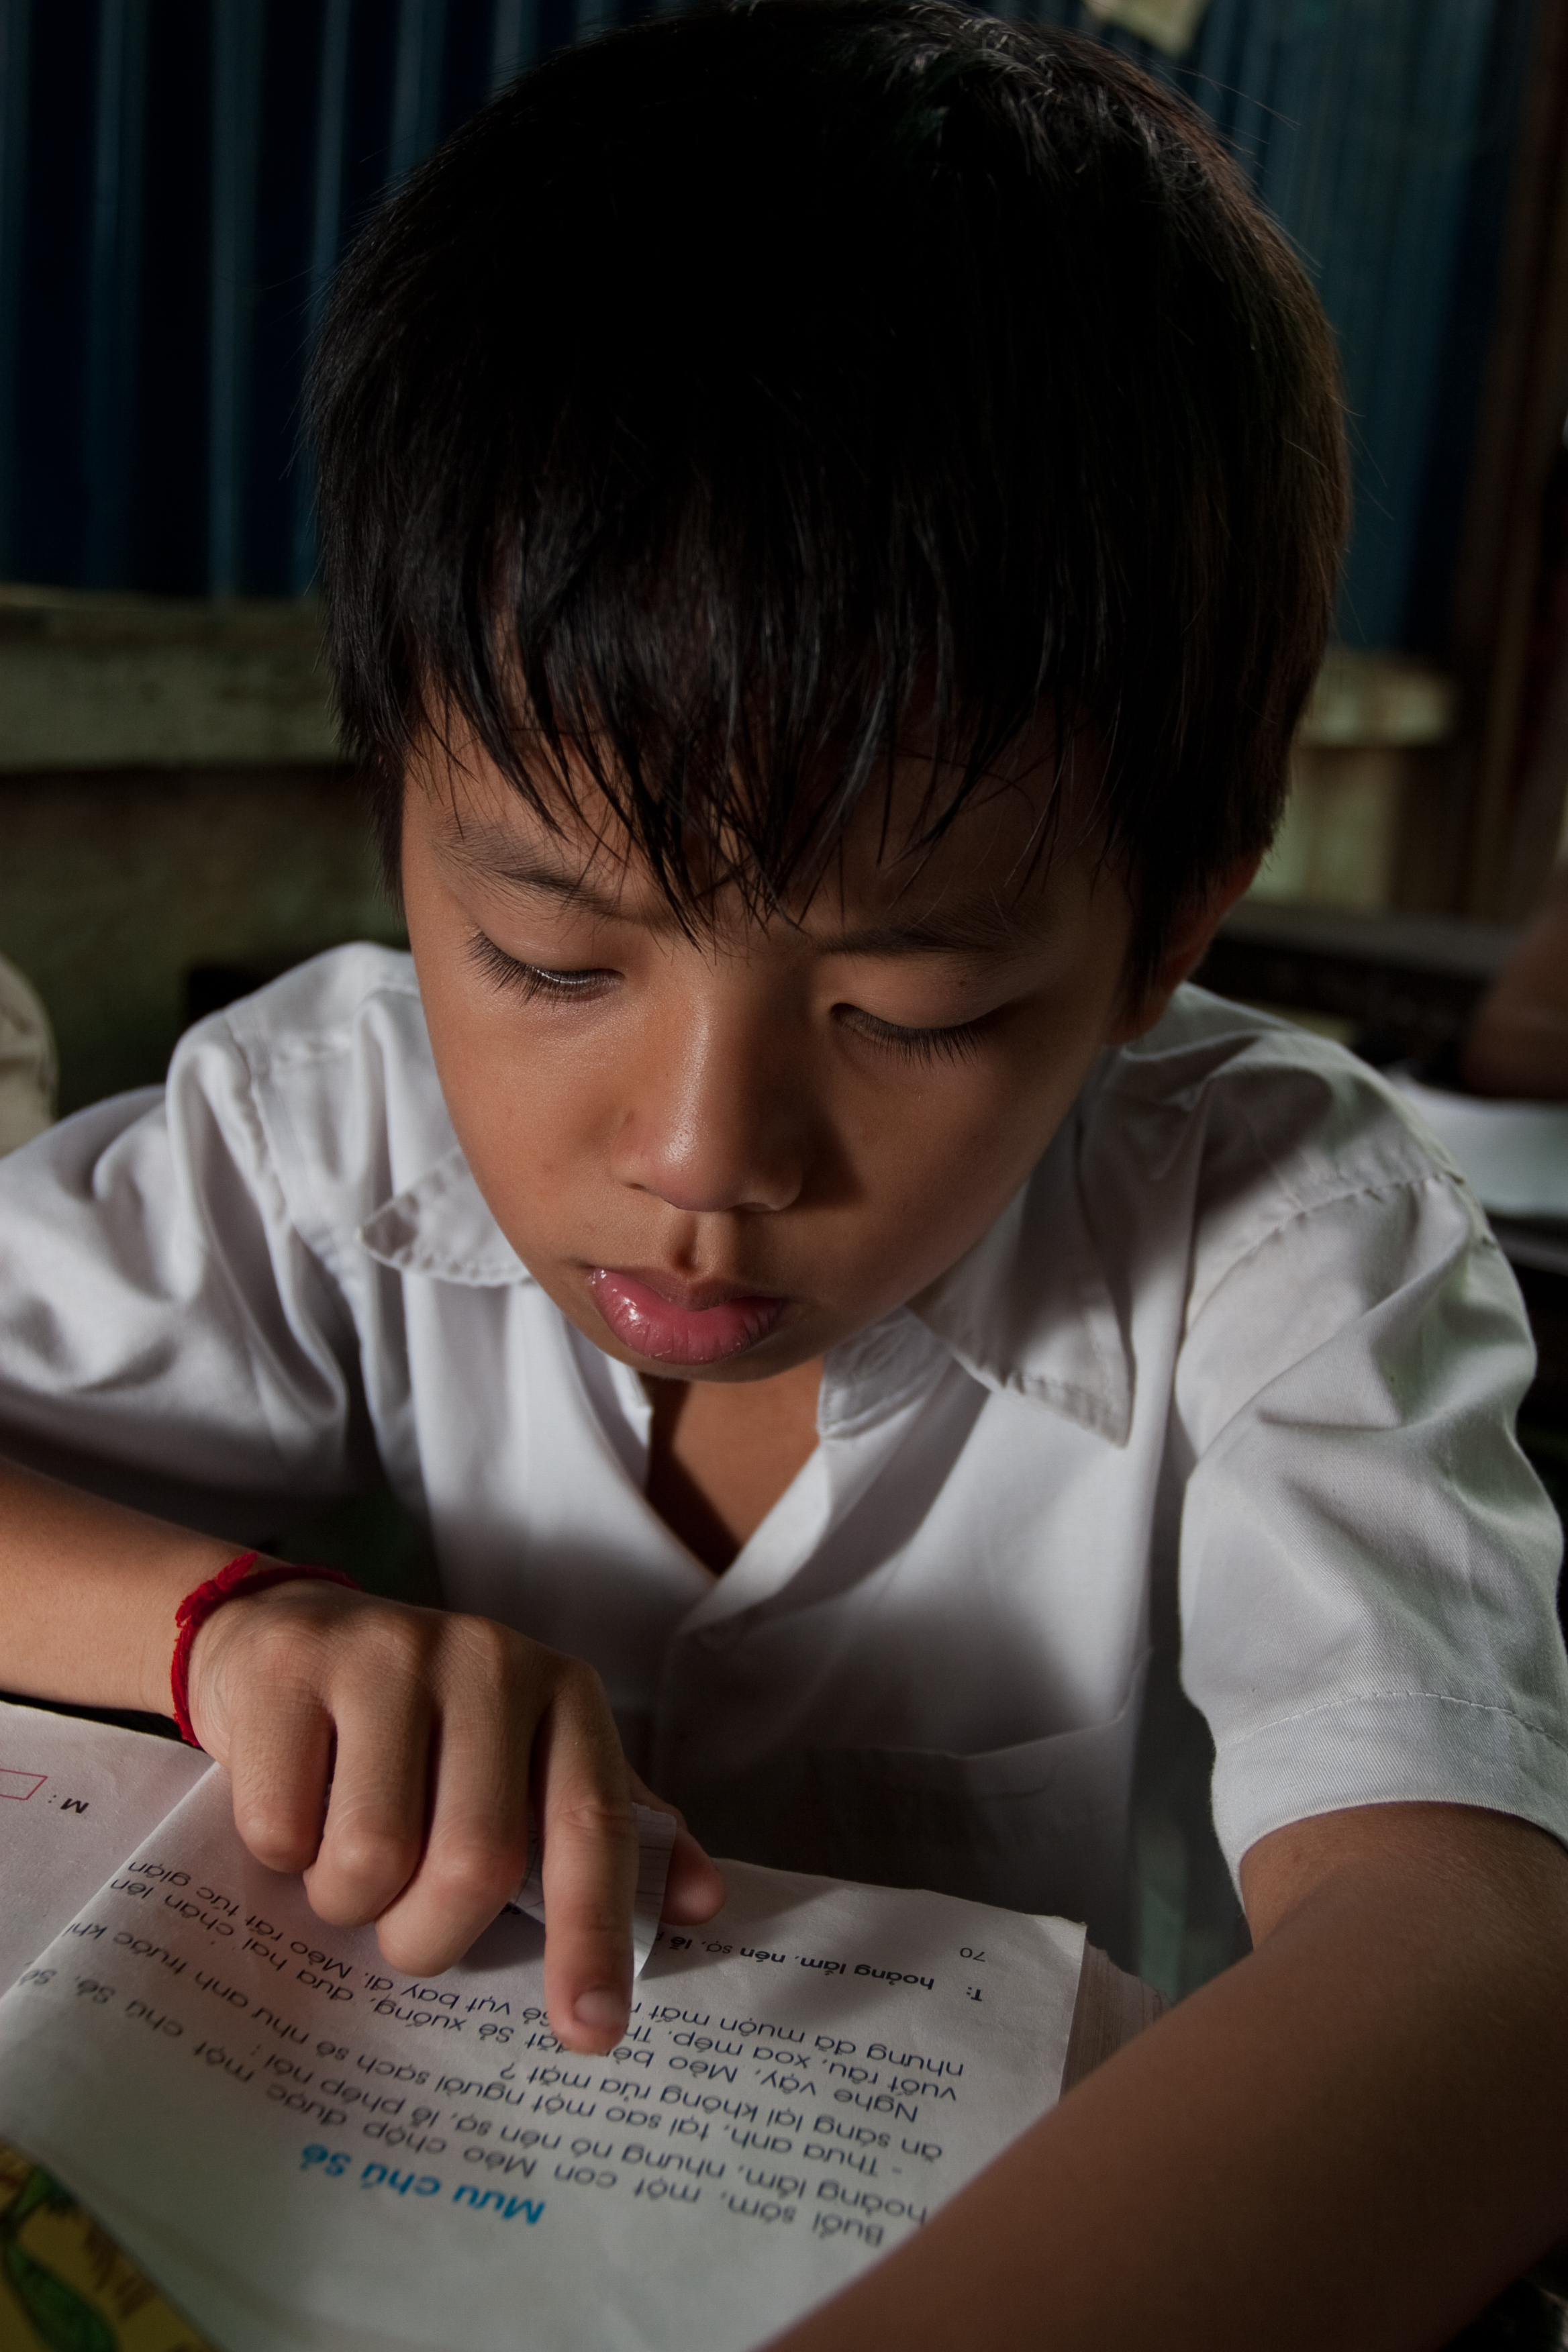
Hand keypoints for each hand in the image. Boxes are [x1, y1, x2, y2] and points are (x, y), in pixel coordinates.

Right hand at [184, 1575, 723, 2051]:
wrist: (287, 1635)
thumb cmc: (423, 1726)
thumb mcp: (527, 1759)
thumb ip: (608, 1828)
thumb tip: (703, 1902)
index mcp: (562, 1692)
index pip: (593, 1825)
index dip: (594, 1933)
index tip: (592, 2032)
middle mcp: (488, 1660)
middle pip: (475, 1862)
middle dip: (428, 1936)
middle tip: (402, 1928)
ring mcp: (386, 1654)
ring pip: (372, 1858)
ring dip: (347, 1902)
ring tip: (342, 1859)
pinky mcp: (291, 1669)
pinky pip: (283, 1831)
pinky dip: (281, 1857)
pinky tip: (293, 1808)